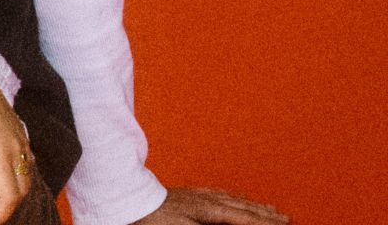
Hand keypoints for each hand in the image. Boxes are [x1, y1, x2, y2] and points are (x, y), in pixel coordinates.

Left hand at [0, 92, 31, 224]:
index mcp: (1, 158)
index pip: (11, 197)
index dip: (3, 215)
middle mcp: (17, 150)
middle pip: (23, 189)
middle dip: (7, 205)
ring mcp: (21, 139)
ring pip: (27, 174)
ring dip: (13, 189)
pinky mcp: (20, 131)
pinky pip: (27, 159)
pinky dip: (17, 173)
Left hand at [133, 187, 287, 224]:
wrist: (130, 197)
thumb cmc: (154, 218)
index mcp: (210, 210)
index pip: (245, 219)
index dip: (266, 224)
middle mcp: (207, 200)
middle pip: (244, 208)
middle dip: (266, 214)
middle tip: (286, 218)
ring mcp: (198, 195)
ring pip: (234, 199)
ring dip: (254, 205)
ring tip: (270, 208)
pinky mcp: (188, 193)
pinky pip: (218, 193)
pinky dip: (234, 196)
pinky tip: (237, 196)